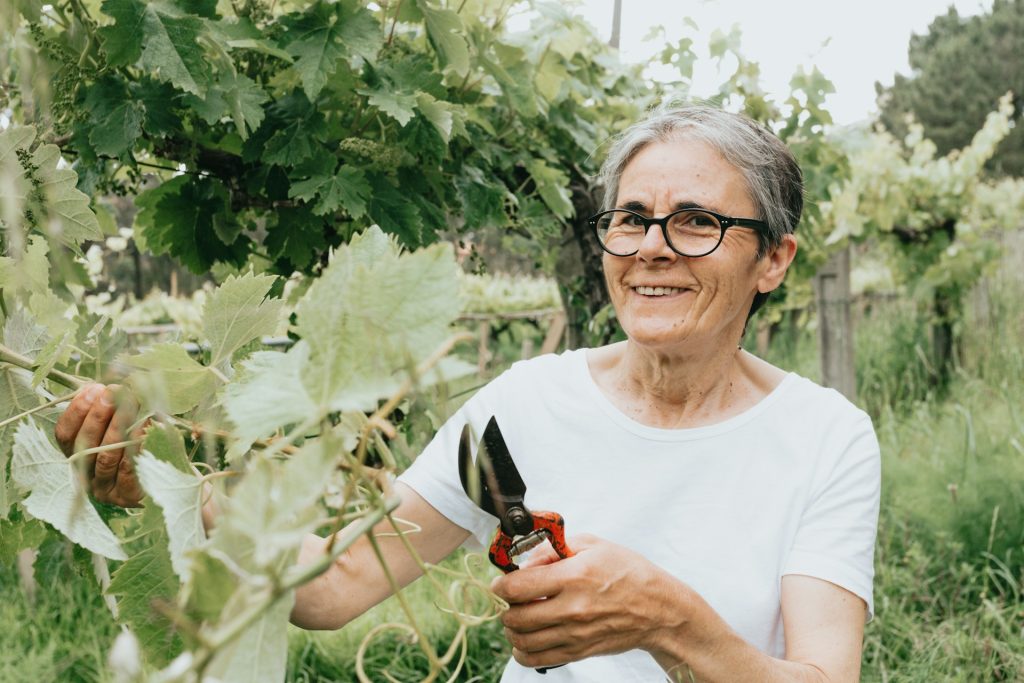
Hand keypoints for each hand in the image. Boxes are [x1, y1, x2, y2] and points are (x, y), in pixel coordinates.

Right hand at [54, 383, 145, 507]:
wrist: (160, 481)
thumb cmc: (134, 448)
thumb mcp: (117, 427)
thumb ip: (108, 411)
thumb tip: (106, 387)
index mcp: (76, 456)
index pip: (65, 435)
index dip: (76, 411)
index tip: (93, 390)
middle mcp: (85, 474)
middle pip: (84, 445)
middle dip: (97, 416)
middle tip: (111, 394)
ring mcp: (104, 488)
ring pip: (105, 456)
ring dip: (117, 427)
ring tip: (129, 405)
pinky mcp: (125, 495)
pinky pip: (128, 467)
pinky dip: (135, 443)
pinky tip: (143, 425)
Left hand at [491, 534, 688, 668]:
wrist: (658, 609)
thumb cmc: (628, 572)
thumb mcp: (592, 544)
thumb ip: (553, 549)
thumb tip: (525, 561)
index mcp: (573, 576)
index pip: (518, 587)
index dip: (500, 584)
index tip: (500, 582)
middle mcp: (571, 608)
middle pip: (515, 617)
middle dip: (505, 607)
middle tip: (510, 599)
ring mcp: (574, 634)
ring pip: (522, 641)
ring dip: (512, 629)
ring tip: (519, 617)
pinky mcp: (579, 651)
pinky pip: (537, 660)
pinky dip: (523, 652)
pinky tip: (527, 639)